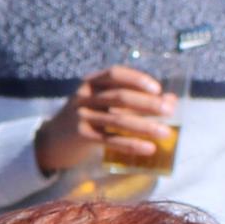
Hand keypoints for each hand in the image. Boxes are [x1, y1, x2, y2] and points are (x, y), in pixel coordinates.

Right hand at [33, 66, 175, 172]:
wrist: (52, 141)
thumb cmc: (88, 119)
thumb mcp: (106, 105)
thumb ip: (135, 101)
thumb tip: (172, 102)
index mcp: (91, 82)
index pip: (115, 74)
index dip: (137, 79)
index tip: (157, 89)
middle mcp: (84, 96)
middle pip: (120, 96)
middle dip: (147, 104)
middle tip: (169, 111)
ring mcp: (81, 116)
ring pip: (117, 119)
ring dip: (145, 126)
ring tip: (165, 133)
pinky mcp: (80, 136)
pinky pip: (110, 140)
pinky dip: (131, 144)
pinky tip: (148, 149)